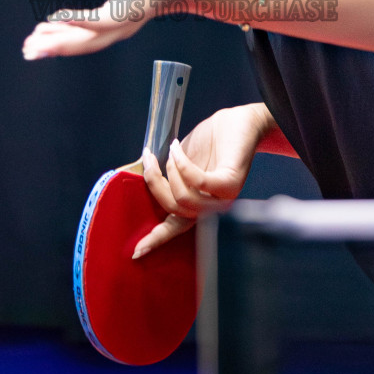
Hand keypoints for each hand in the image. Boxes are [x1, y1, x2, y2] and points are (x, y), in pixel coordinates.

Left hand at [22, 0, 187, 59]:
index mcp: (131, 12)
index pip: (103, 21)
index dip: (80, 22)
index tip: (55, 19)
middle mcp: (121, 26)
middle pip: (87, 41)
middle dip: (59, 45)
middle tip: (30, 48)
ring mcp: (115, 28)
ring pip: (82, 42)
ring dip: (55, 44)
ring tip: (28, 46)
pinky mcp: (109, 23)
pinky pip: (83, 35)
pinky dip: (63, 35)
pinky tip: (43, 32)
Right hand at [133, 103, 270, 258]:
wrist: (237, 121)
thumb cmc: (210, 141)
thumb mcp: (181, 161)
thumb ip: (168, 177)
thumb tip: (145, 180)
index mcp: (199, 204)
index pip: (176, 227)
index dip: (155, 239)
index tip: (136, 252)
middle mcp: (212, 207)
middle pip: (174, 210)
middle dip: (155, 185)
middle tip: (149, 161)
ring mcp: (223, 198)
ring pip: (183, 199)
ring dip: (170, 171)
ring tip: (171, 150)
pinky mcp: (230, 183)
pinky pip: (197, 182)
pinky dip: (182, 164)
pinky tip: (176, 148)